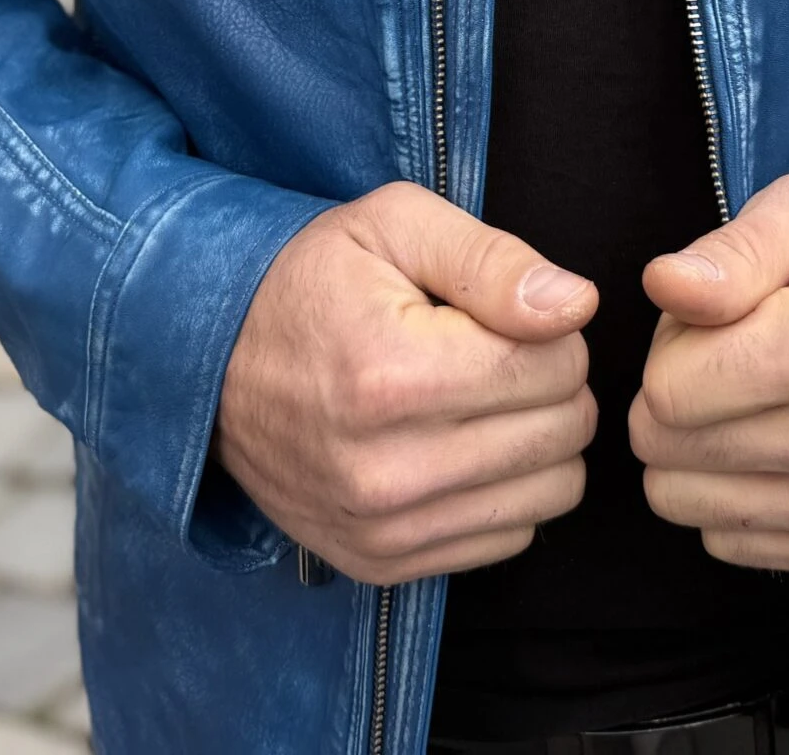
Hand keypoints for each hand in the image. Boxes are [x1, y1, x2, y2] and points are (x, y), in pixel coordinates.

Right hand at [215, 182, 597, 583]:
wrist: (210, 361)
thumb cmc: (314, 278)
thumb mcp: (396, 224)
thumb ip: (494, 261)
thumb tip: (578, 306)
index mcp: (393, 374)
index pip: (556, 366)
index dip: (549, 328)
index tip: (502, 315)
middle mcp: (387, 469)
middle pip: (562, 431)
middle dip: (551, 380)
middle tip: (496, 350)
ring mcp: (382, 529)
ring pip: (551, 491)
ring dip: (537, 438)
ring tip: (483, 396)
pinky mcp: (381, 565)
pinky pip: (510, 538)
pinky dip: (505, 489)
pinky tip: (460, 444)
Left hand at [630, 174, 788, 571]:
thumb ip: (733, 250)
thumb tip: (664, 284)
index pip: (673, 389)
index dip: (671, 346)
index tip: (710, 323)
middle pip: (671, 447)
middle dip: (675, 396)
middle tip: (726, 359)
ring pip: (686, 503)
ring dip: (694, 451)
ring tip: (748, 401)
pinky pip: (728, 542)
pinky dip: (729, 494)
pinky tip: (770, 447)